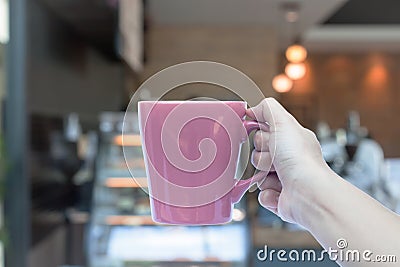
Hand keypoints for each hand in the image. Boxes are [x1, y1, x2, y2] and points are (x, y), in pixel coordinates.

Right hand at [247, 98, 328, 224]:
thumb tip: (252, 110)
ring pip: (256, 175)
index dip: (261, 136)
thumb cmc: (300, 159)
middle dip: (261, 156)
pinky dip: (267, 193)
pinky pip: (261, 194)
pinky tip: (279, 190)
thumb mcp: (283, 122)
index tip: (266, 137)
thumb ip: (267, 109)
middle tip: (274, 157)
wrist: (308, 192)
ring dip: (263, 175)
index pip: (264, 134)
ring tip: (277, 175)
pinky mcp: (280, 198)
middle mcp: (290, 159)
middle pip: (257, 154)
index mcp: (292, 141)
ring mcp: (285, 179)